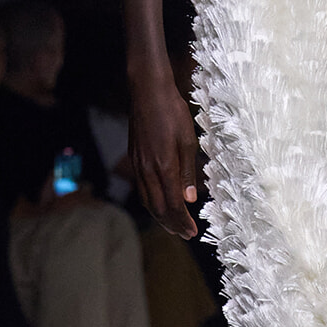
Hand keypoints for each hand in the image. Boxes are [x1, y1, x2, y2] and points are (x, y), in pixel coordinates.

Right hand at [128, 68, 199, 239]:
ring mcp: (138, 165)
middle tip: (185, 235)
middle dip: (172, 224)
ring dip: (160, 216)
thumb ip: (187, 172)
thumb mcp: (187, 140)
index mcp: (163, 167)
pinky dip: (152, 202)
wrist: (147, 91)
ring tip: (172, 225)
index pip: (173, 205)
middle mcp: (147, 170)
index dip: (182, 221)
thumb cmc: (172, 112)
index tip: (192, 232)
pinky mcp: (134, 159)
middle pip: (158, 208)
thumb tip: (190, 199)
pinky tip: (160, 203)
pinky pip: (142, 189)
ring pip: (147, 200)